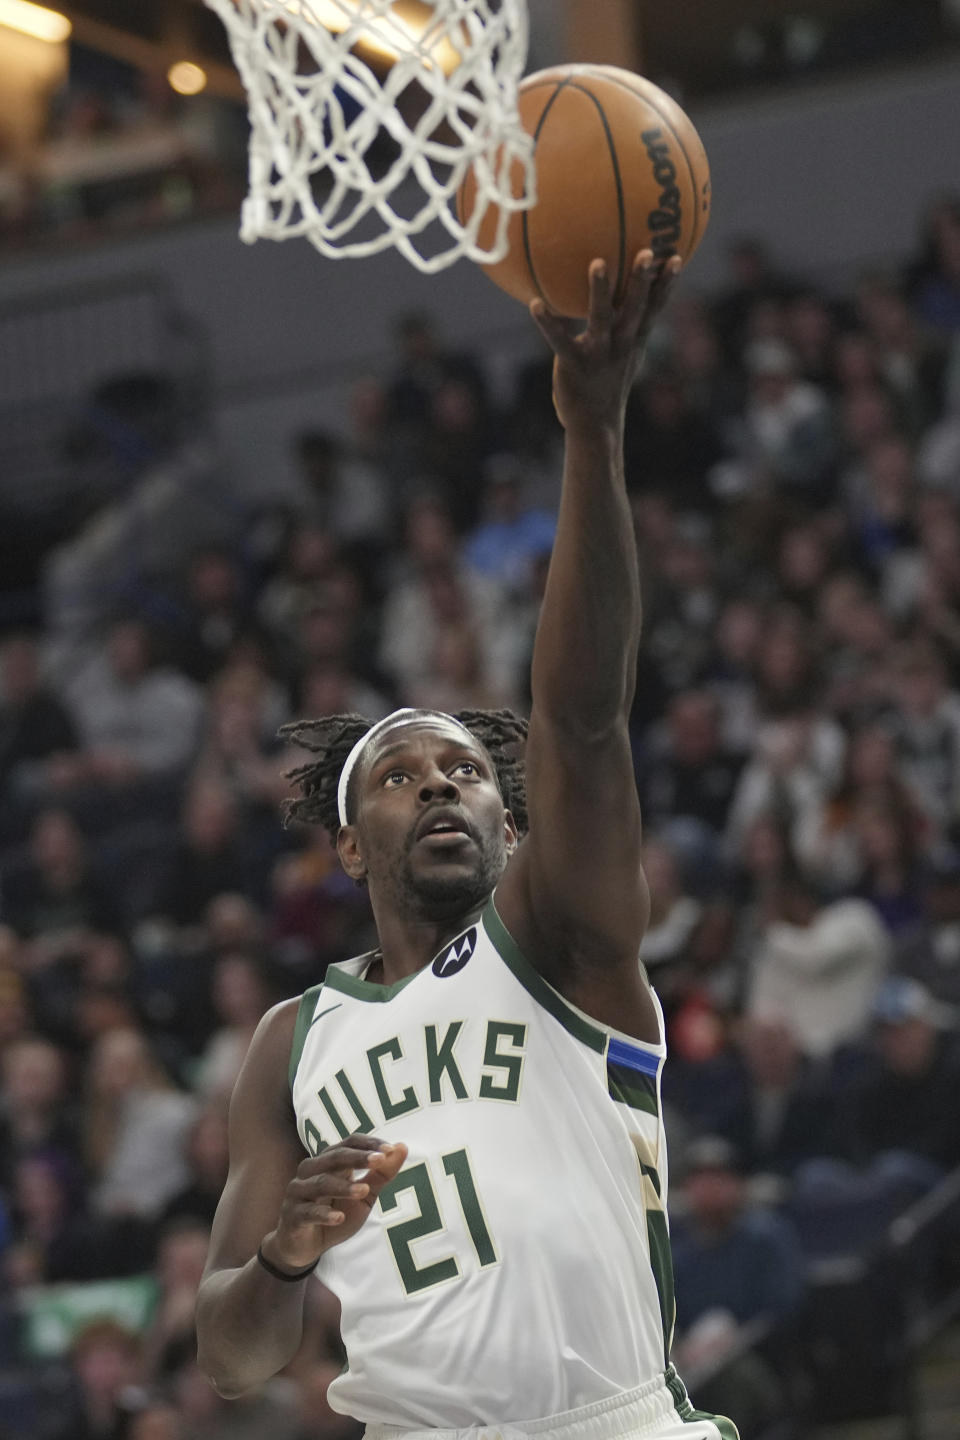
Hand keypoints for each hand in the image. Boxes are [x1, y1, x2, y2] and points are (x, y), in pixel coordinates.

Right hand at [261, 1135, 407, 1270]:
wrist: (306, 1246)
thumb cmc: (336, 1212)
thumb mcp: (364, 1196)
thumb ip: (382, 1174)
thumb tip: (402, 1147)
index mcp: (330, 1161)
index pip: (349, 1143)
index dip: (368, 1144)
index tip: (390, 1149)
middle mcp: (312, 1170)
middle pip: (334, 1157)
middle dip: (358, 1158)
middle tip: (380, 1159)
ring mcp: (299, 1192)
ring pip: (321, 1183)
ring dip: (344, 1186)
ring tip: (363, 1190)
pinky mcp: (293, 1215)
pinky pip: (308, 1211)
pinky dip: (324, 1214)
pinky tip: (339, 1217)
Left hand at [530, 250, 680, 434]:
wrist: (595, 424)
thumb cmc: (608, 382)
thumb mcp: (624, 353)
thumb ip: (625, 324)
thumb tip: (622, 295)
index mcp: (634, 339)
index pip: (655, 307)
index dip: (666, 283)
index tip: (675, 256)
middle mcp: (621, 343)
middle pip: (635, 306)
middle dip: (641, 280)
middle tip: (647, 251)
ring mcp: (598, 354)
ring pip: (602, 317)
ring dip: (600, 290)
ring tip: (597, 263)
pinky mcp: (574, 364)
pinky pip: (560, 340)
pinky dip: (548, 323)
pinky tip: (535, 304)